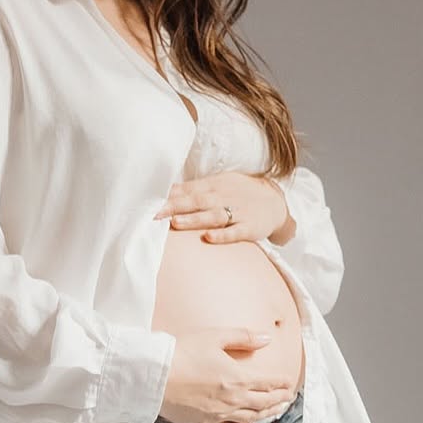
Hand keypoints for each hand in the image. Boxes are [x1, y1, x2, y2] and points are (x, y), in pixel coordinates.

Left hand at [153, 171, 290, 243]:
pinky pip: (235, 231)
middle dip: (174, 207)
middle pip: (196, 201)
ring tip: (175, 223)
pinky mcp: (249, 227)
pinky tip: (209, 238)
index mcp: (214, 185)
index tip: (147, 203)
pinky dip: (222, 235)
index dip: (168, 196)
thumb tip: (165, 192)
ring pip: (213, 215)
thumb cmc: (239, 192)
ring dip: (194, 219)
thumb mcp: (218, 184)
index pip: (187, 189)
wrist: (275, 201)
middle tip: (153, 214)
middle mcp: (223, 197)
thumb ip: (193, 189)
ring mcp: (237, 212)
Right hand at [161, 326, 297, 422]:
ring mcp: (220, 414)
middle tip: (288, 399)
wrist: (153, 375)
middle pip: (264, 402)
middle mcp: (233, 399)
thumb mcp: (214, 337)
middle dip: (279, 400)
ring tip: (277, 412)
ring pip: (252, 418)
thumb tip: (267, 339)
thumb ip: (243, 337)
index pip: (269, 383)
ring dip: (268, 415)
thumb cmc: (182, 351)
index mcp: (238, 377)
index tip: (289, 382)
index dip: (282, 383)